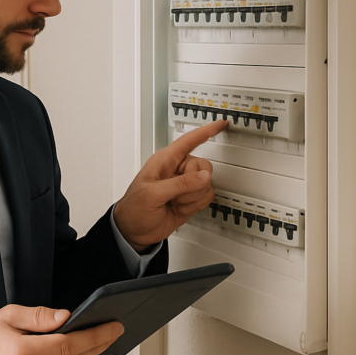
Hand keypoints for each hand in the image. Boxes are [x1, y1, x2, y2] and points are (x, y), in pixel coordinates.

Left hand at [113, 119, 227, 250]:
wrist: (135, 231)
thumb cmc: (134, 209)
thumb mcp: (152, 194)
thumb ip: (179, 184)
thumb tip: (203, 176)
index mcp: (164, 161)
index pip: (188, 141)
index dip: (205, 132)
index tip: (221, 124)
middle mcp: (176, 170)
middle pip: (203, 166)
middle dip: (193, 184)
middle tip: (175, 194)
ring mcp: (184, 185)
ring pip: (207, 184)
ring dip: (193, 198)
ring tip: (174, 202)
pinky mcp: (190, 199)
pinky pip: (207, 197)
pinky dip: (195, 205)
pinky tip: (180, 208)